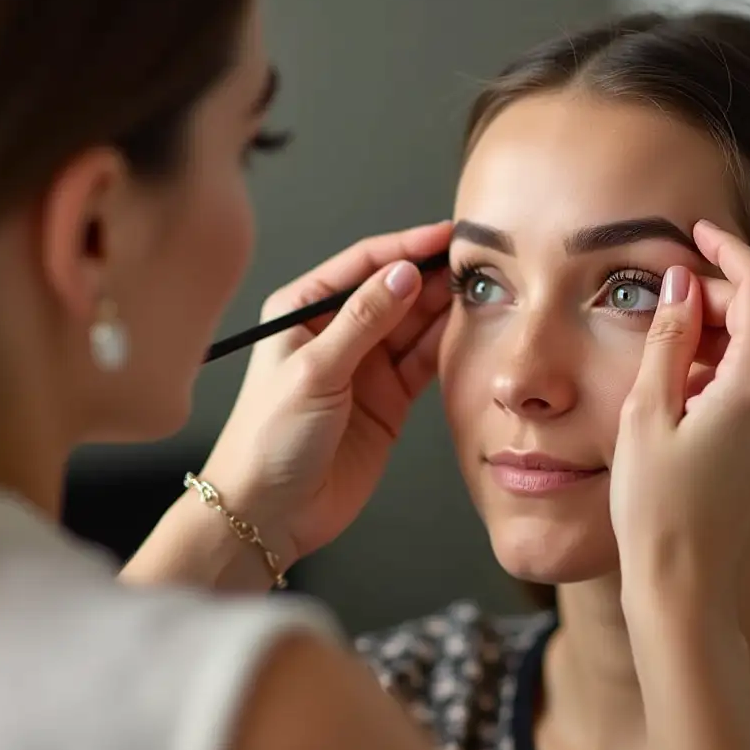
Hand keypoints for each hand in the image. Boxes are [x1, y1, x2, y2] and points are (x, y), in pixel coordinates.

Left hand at [202, 220, 452, 565]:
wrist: (270, 514)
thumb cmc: (269, 440)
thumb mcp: (314, 371)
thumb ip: (363, 321)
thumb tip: (403, 274)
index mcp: (303, 312)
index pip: (363, 264)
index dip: (406, 247)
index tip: (445, 236)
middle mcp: (337, 333)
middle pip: (394, 291)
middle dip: (432, 276)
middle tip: (474, 264)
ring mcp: (366, 366)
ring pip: (414, 325)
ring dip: (444, 310)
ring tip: (481, 293)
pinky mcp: (389, 399)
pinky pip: (423, 363)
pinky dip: (446, 347)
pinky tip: (469, 332)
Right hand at [610, 220, 749, 621]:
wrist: (684, 582)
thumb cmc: (656, 504)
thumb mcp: (646, 411)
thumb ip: (668, 337)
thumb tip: (680, 284)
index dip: (728, 249)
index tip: (697, 232)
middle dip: (712, 297)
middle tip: (658, 302)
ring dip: (712, 335)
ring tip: (659, 353)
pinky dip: (719, 369)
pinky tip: (677, 387)